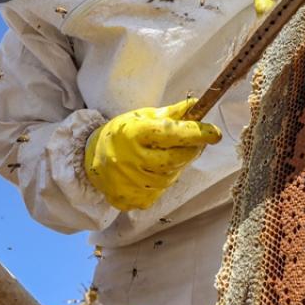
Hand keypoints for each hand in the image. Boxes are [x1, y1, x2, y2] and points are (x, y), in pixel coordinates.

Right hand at [84, 98, 221, 210]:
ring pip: (169, 178)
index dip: (197, 133)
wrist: (90, 157)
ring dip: (175, 168)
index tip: (214, 133)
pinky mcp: (129, 199)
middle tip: (192, 145)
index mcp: (134, 133)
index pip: (172, 133)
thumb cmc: (122, 133)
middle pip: (176, 159)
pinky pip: (157, 193)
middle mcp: (130, 159)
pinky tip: (150, 174)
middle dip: (190, 151)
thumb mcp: (143, 117)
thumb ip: (172, 114)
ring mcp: (129, 182)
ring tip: (163, 158)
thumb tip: (197, 104)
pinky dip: (160, 184)